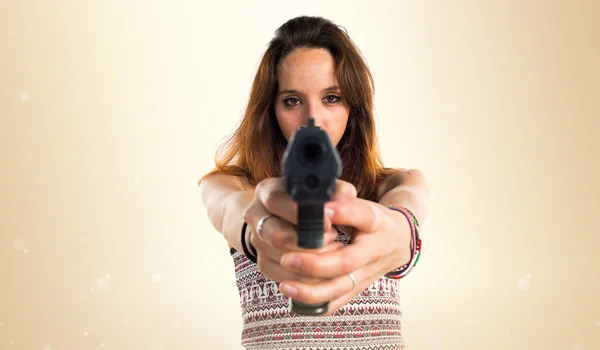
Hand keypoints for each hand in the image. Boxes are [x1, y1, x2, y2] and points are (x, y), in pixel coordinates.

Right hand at [242, 177, 356, 283]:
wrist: (285, 216)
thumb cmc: (308, 201)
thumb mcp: (318, 188)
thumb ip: (335, 190)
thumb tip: (348, 196)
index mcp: (266, 192)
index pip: (276, 201)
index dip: (301, 213)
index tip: (327, 221)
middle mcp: (256, 217)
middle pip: (277, 236)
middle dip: (309, 242)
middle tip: (333, 238)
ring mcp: (258, 242)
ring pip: (283, 259)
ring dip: (313, 260)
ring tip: (334, 250)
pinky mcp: (264, 263)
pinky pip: (286, 276)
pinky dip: (309, 276)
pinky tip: (326, 268)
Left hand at [277, 198, 412, 315]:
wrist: (398, 242)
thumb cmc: (371, 220)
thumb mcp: (360, 202)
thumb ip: (338, 200)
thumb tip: (313, 198)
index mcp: (376, 222)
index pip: (363, 216)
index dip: (344, 213)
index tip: (322, 210)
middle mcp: (374, 250)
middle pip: (347, 262)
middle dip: (315, 263)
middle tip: (287, 259)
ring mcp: (366, 273)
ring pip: (340, 288)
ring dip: (310, 291)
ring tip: (285, 285)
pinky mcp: (358, 289)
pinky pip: (336, 303)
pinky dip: (314, 304)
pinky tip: (294, 298)